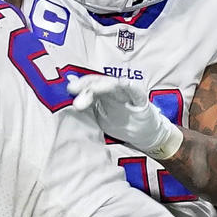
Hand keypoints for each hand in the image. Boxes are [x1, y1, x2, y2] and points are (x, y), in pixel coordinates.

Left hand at [67, 74, 183, 158]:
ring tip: (91, 90)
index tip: (69, 89)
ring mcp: (129, 94)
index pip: (91, 84)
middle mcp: (116, 91)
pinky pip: (135, 91)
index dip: (80, 84)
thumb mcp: (101, 115)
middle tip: (73, 89)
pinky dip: (129, 86)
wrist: (147, 134)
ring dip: (102, 86)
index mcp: (105, 94)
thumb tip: (69, 88)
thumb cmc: (123, 122)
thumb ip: (88, 102)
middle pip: (100, 81)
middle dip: (86, 85)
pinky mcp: (142, 101)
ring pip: (115, 84)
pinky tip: (122, 82)